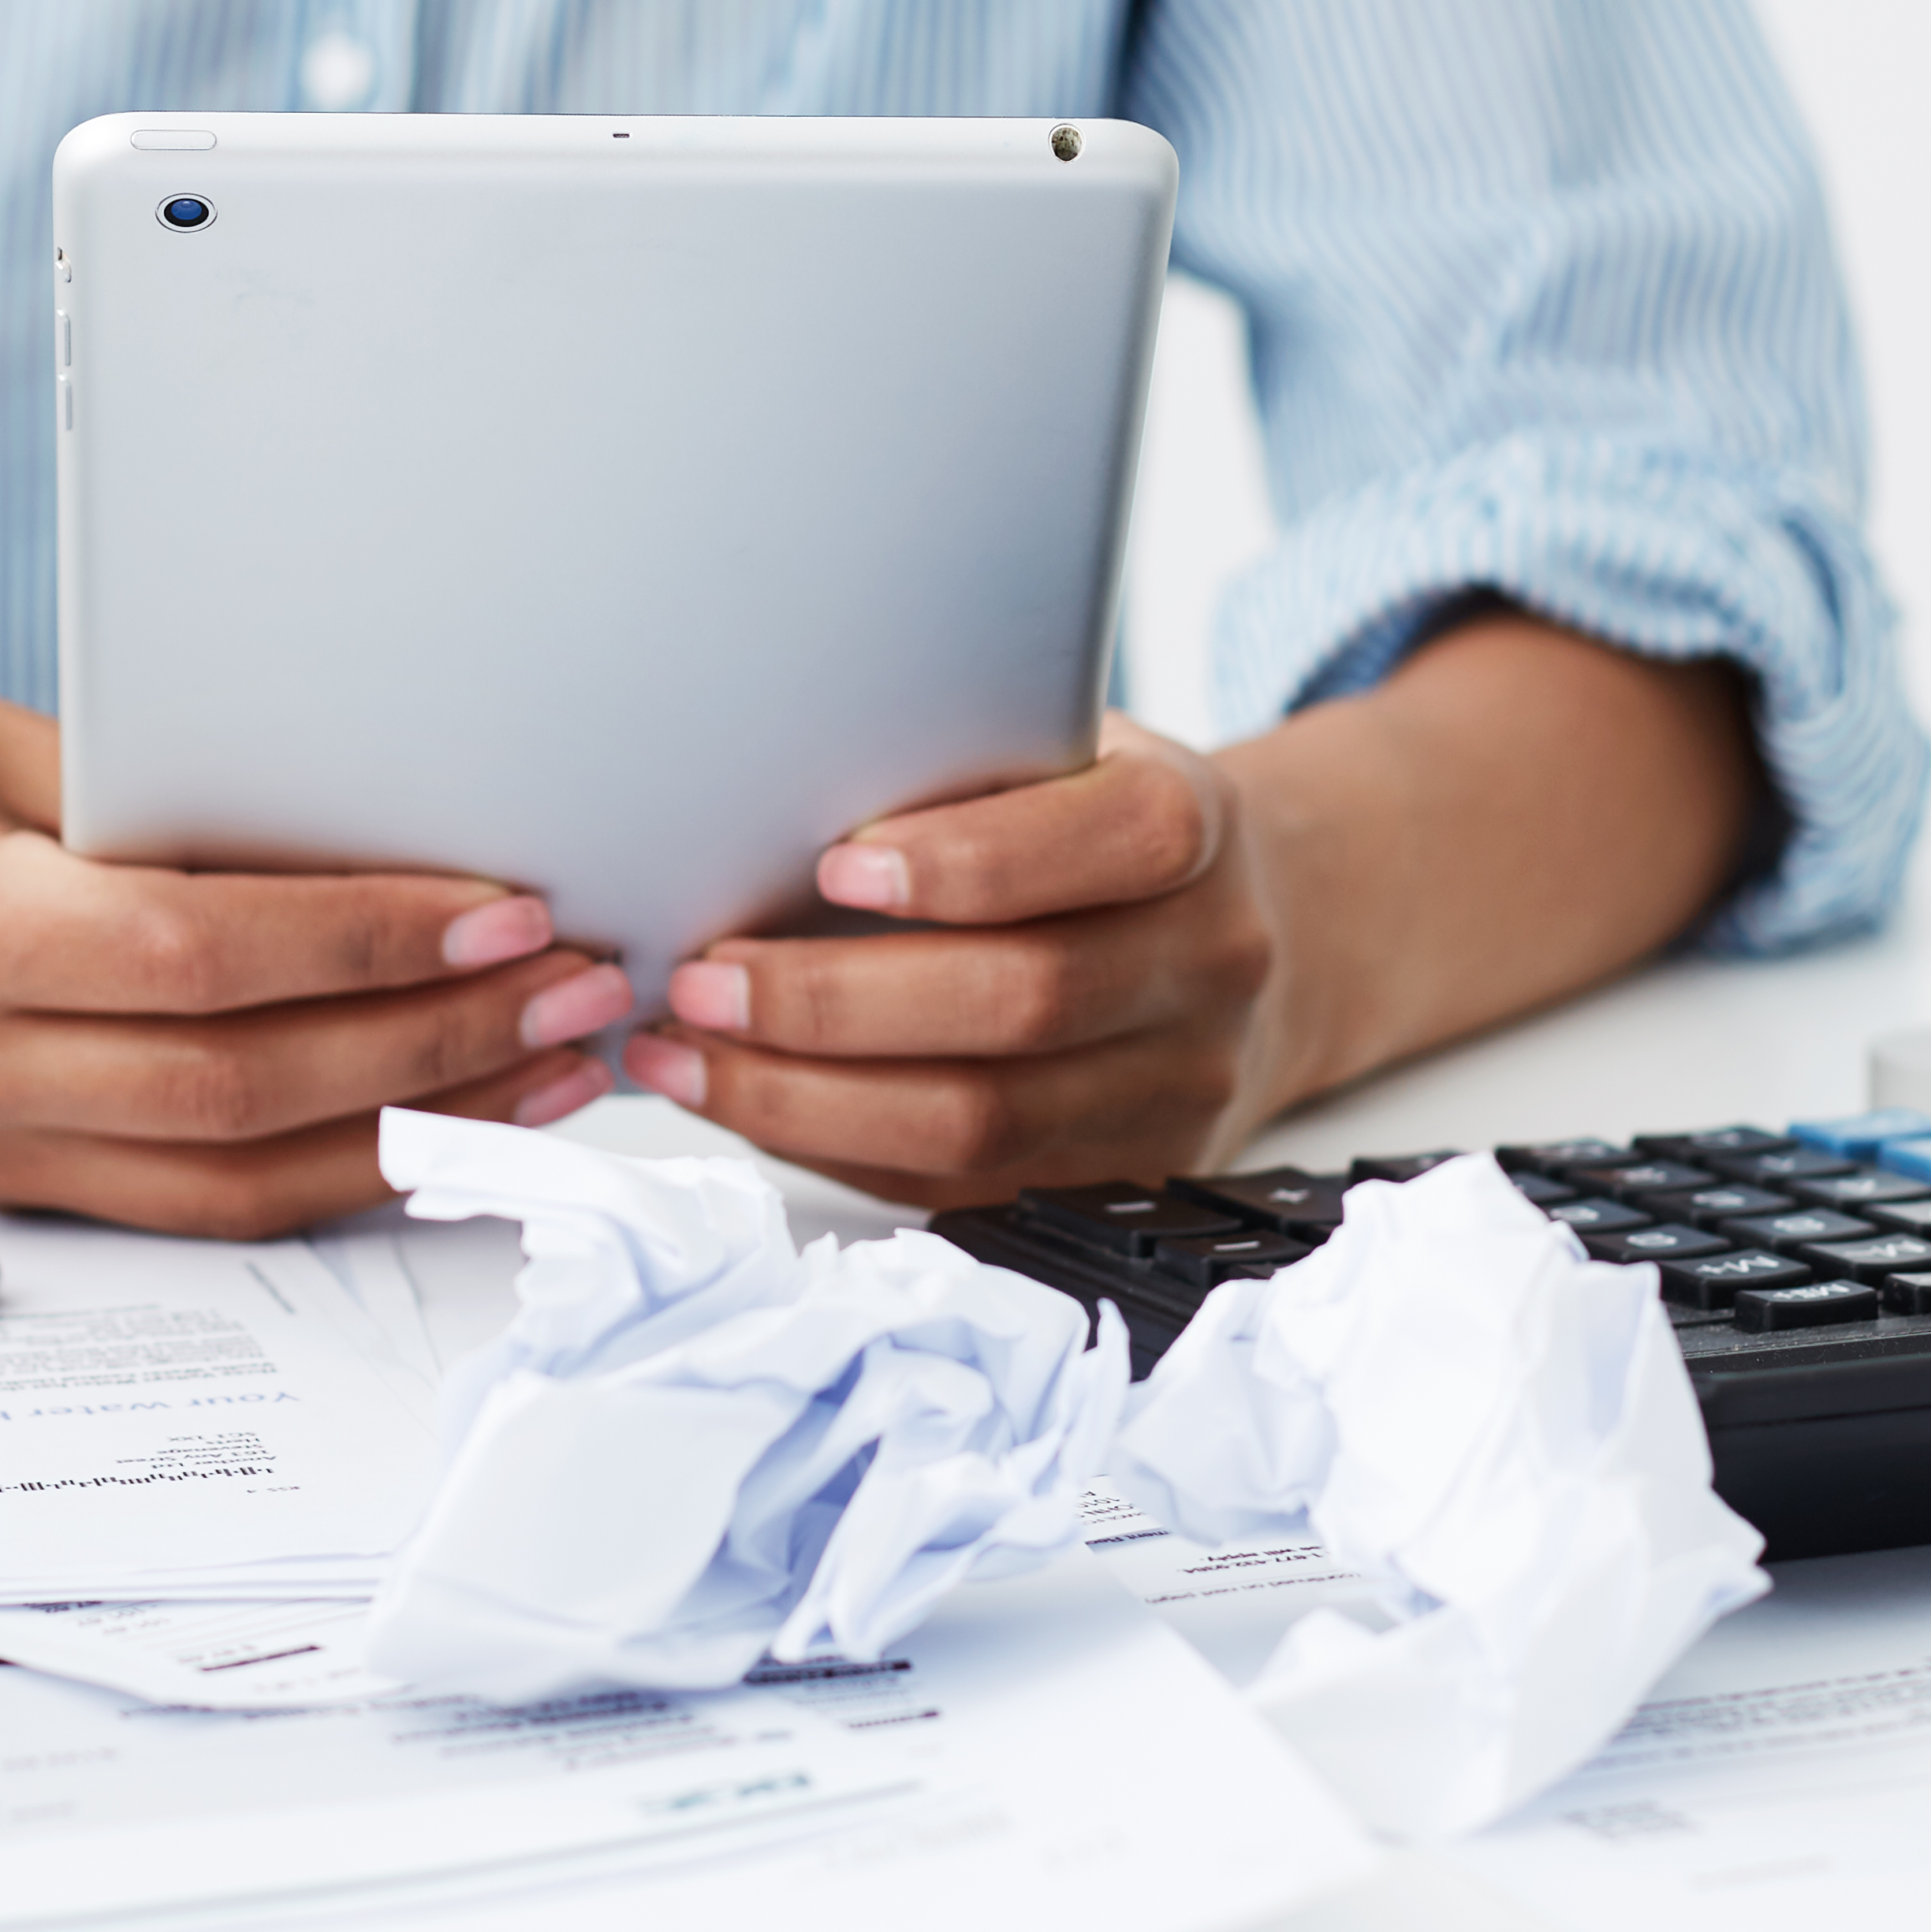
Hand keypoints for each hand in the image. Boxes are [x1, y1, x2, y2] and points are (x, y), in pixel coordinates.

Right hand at [0, 630, 631, 1234]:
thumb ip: (164, 799)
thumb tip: (384, 832)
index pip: (195, 960)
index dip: (366, 940)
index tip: (508, 908)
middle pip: (236, 1087)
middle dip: (435, 1044)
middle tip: (583, 989)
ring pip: (228, 1178)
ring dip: (412, 1128)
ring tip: (552, 1069)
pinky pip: (185, 1197)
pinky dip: (327, 1168)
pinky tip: (435, 1117)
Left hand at [612, 713, 1313, 1200]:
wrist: (1242, 928)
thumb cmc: (1091, 821)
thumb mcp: (1059, 748)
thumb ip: (955, 761)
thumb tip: (756, 798)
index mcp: (1193, 822)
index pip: (1104, 843)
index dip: (967, 863)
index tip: (832, 865)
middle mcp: (1205, 960)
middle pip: (1022, 1003)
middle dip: (836, 1002)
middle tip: (705, 979)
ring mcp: (1177, 1083)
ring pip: (984, 1123)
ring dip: (809, 1096)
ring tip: (689, 1053)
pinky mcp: (1123, 1171)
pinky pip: (962, 1183)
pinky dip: (835, 1145)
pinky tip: (747, 1101)